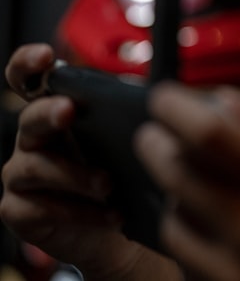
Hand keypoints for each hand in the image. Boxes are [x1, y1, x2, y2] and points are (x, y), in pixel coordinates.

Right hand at [0, 44, 179, 279]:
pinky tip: (109, 214)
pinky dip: (77, 211)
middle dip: (49, 112)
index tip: (46, 56)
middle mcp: (34, 138)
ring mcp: (22, 174)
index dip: (29, 63)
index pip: (30, 79)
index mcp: (58, 110)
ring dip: (74, 174)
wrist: (120, 226)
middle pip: (29, 117)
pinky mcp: (21, 210)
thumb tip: (173, 95)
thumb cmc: (125, 172)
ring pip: (34, 166)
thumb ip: (141, 110)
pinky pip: (39, 207)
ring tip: (108, 184)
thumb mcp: (137, 137)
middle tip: (70, 111)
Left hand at [136, 83, 239, 280]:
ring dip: (174, 191)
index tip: (164, 98)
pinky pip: (184, 257)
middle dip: (158, 144)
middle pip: (176, 172)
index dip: (174, 109)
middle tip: (160, 132)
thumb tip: (223, 100)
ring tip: (198, 183)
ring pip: (172, 218)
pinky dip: (188, 233)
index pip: (208, 135)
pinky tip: (211, 224)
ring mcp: (235, 270)